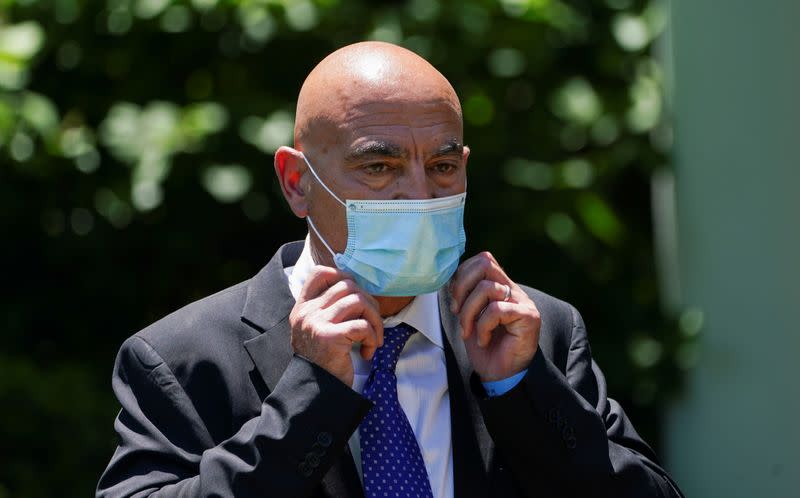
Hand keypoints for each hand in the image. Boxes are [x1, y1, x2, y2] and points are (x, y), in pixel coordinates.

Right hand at [289, 265, 383, 386]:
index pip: (319, 273)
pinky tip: (367, 352)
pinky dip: (372, 338)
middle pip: (348, 285)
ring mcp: (316, 323)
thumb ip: (329, 310)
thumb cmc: (324, 362)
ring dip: (375, 320)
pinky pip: (362, 325)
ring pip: (358, 300)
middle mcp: (306, 312)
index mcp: (303, 308)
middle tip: (372, 325)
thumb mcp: (318, 331)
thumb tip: (359, 291)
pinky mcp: (329, 337)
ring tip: (373, 339)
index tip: (355, 295)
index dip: (342, 276)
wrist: (316, 392)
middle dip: (369, 303)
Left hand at [449, 252, 540, 381]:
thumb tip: (447, 278)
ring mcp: (523, 302)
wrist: (500, 376)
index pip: (483, 259)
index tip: (454, 302)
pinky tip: (483, 340)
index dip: (462, 275)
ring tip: (468, 331)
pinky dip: (483, 326)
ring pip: (487, 287)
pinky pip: (497, 310)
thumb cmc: (485, 346)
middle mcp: (513, 290)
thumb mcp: (469, 316)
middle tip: (456, 311)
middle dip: (462, 286)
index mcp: (500, 286)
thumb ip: (464, 295)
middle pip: (486, 263)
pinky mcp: (529, 317)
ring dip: (469, 312)